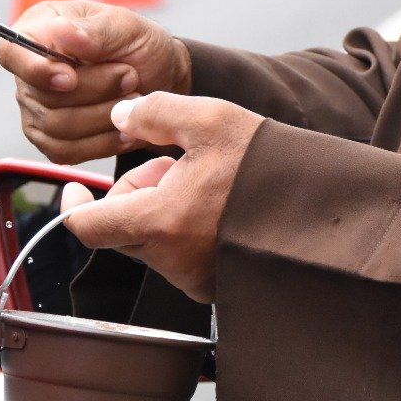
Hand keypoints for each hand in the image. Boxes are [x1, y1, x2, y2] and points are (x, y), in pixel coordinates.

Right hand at [0, 0, 191, 164]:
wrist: (160, 79)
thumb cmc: (138, 45)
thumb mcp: (126, 27)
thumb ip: (94, 31)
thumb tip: (60, 31)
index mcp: (38, 30)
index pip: (10, 53)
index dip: (35, 70)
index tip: (70, 77)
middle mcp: (29, 73)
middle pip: (42, 97)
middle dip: (95, 91)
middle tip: (130, 76)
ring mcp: (37, 110)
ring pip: (57, 127)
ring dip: (103, 116)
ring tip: (133, 98)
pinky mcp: (51, 141)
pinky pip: (66, 152)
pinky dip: (102, 142)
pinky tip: (125, 128)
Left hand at [60, 92, 264, 302]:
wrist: (327, 210)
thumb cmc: (268, 165)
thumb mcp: (210, 119)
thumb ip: (154, 113)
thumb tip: (119, 117)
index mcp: (159, 223)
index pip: (87, 228)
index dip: (73, 206)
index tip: (74, 189)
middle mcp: (171, 261)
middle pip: (121, 228)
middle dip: (136, 193)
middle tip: (174, 164)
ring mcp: (193, 279)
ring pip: (151, 240)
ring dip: (162, 209)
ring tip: (206, 183)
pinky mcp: (213, 287)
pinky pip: (179, 256)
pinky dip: (185, 229)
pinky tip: (218, 207)